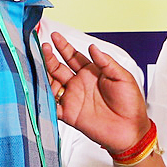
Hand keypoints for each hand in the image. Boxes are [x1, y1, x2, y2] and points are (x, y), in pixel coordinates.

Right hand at [42, 34, 148, 152]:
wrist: (130, 129)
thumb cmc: (131, 104)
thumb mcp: (122, 77)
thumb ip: (106, 62)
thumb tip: (93, 47)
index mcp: (91, 73)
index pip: (73, 56)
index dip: (63, 46)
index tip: (54, 36)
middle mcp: (79, 84)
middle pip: (58, 68)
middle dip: (48, 57)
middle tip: (42, 48)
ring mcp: (73, 98)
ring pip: (52, 84)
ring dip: (43, 75)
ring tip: (36, 65)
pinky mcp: (69, 114)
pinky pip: (52, 106)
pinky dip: (43, 100)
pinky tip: (38, 90)